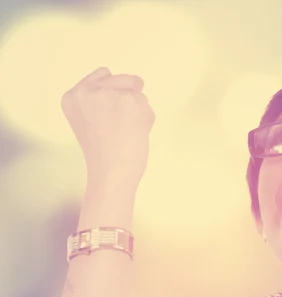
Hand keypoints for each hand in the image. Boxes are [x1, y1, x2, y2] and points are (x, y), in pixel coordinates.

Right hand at [61, 66, 155, 191]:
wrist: (110, 174)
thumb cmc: (105, 155)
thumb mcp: (91, 122)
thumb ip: (103, 100)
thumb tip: (138, 82)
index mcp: (72, 96)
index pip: (103, 74)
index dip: (115, 94)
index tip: (111, 116)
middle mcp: (86, 91)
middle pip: (124, 81)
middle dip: (129, 102)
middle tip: (118, 128)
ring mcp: (108, 94)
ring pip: (137, 94)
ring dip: (138, 114)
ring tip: (124, 134)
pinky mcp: (129, 100)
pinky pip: (146, 105)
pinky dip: (146, 120)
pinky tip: (134, 134)